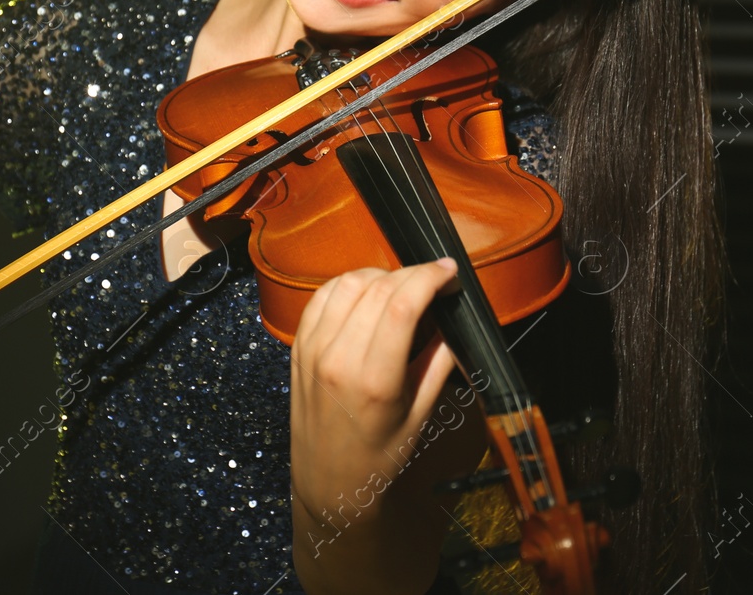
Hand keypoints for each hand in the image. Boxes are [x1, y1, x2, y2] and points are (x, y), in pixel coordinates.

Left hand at [289, 258, 459, 525]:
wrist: (327, 482)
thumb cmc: (379, 455)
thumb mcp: (420, 415)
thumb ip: (440, 362)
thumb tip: (454, 318)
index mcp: (374, 381)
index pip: (402, 304)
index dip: (430, 277)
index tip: (450, 271)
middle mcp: (338, 359)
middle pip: (378, 288)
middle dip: (413, 273)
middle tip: (434, 279)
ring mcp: (313, 350)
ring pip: (348, 283)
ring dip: (380, 274)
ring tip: (401, 287)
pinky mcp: (298, 347)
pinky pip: (322, 295)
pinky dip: (348, 284)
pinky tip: (367, 292)